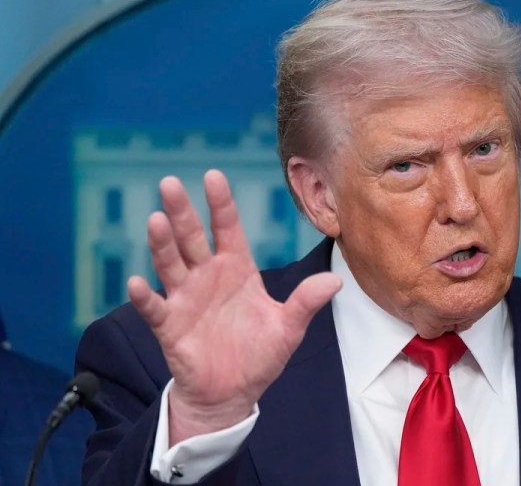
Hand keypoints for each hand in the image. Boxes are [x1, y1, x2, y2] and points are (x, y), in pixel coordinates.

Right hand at [127, 170, 340, 444]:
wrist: (233, 393)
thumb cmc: (259, 355)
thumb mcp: (289, 328)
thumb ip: (306, 302)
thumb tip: (337, 280)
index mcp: (237, 269)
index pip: (227, 229)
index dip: (221, 204)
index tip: (214, 175)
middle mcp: (208, 277)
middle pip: (192, 238)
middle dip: (182, 211)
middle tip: (170, 183)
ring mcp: (186, 299)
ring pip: (170, 265)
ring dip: (162, 244)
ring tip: (156, 220)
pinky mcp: (170, 326)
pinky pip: (155, 308)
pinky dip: (145, 296)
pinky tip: (135, 282)